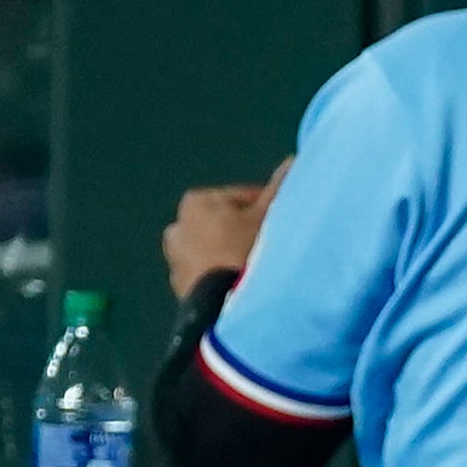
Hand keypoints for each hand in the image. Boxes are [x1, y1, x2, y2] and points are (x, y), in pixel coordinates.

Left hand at [163, 156, 292, 297]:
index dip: (267, 210)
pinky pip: (209, 276)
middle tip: (272, 248)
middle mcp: (178, 226)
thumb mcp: (268, 215)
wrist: (226, 306)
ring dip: (232, 256)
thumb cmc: (247, 250)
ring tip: (257, 270)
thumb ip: (278, 187)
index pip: (242, 198)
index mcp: (195, 202)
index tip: (284, 225)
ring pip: (215, 251)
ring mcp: (175, 260)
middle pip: (224, 225)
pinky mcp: (180, 289)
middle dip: (244, 233)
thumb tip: (291, 160)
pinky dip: (223, 277)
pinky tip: (243, 286)